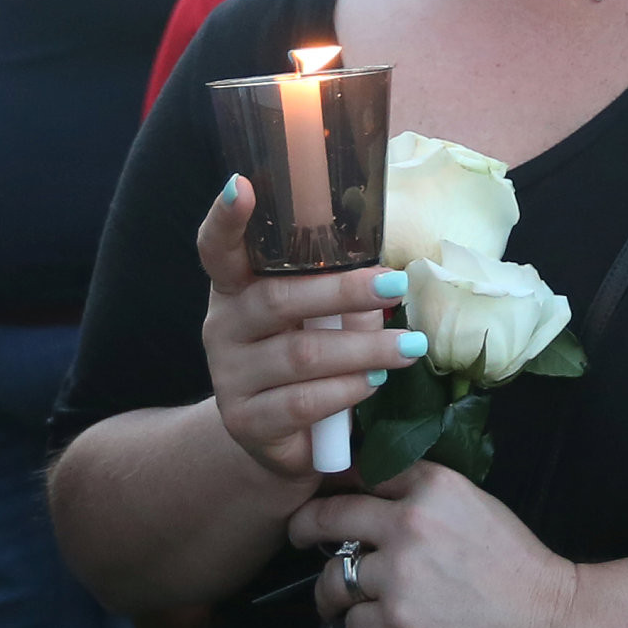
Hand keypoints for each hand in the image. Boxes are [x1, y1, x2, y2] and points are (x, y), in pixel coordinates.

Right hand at [192, 176, 421, 482]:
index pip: (218, 248)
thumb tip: (388, 281)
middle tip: (395, 286)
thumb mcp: (319, 321)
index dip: (227, 218)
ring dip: (363, 348)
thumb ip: (340, 298)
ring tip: (408, 347)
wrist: (279, 442)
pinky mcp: (246, 421)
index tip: (242, 186)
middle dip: (343, 292)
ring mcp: (229, 376)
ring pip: (299, 355)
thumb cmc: (306, 364)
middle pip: (277, 300)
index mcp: (236, 289)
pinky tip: (374, 384)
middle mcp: (223, 327)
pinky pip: (302, 402)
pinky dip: (346, 390)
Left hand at [296, 460, 578, 627]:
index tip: (325, 495)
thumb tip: (371, 499)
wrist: (549, 624)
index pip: (363, 473)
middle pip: (329, 517)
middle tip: (299, 534)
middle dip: (305, 527)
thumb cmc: (518, 568)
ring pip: (334, 579)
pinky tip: (386, 627)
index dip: (337, 485)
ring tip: (338, 600)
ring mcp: (397, 577)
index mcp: (434, 486)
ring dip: (333, 591)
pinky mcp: (393, 624)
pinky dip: (364, 627)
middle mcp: (409, 524)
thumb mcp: (476, 507)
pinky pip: (354, 622)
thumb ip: (425, 498)